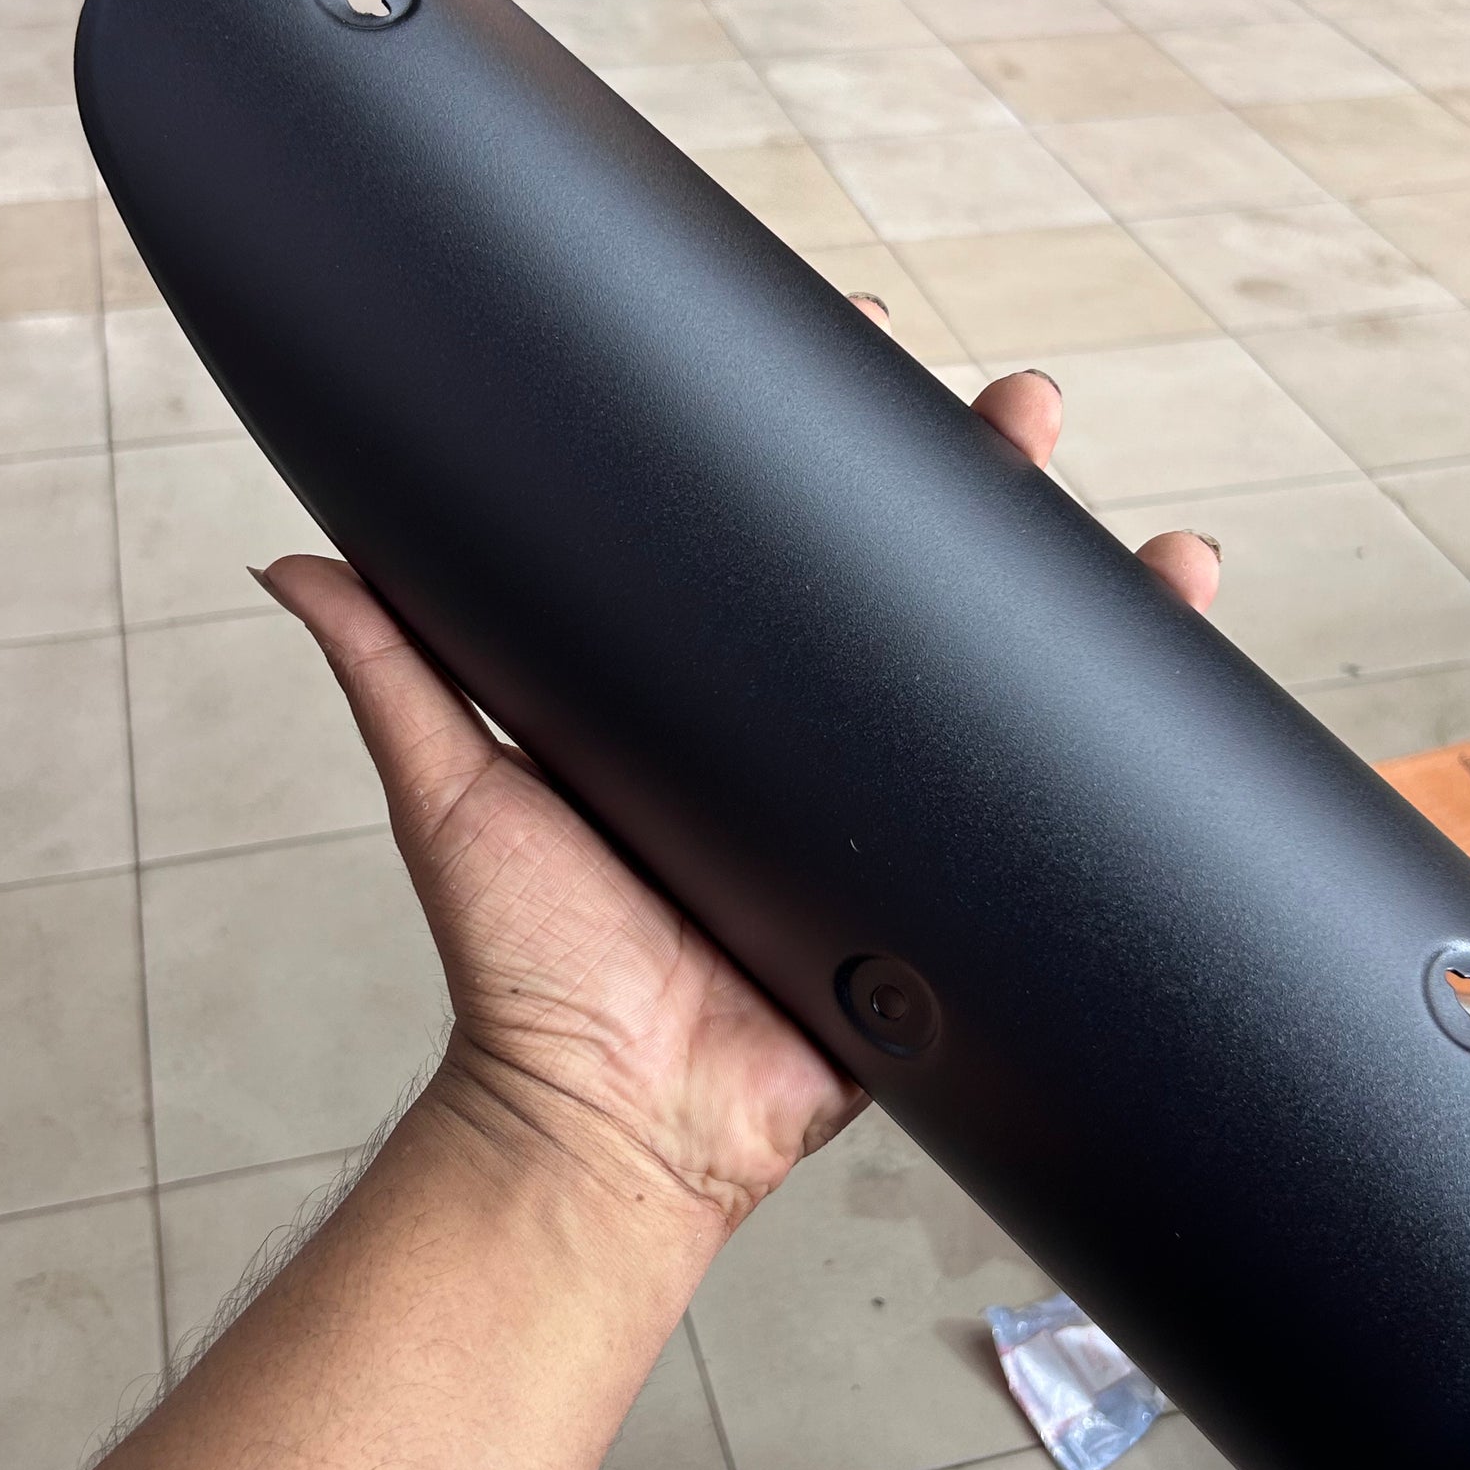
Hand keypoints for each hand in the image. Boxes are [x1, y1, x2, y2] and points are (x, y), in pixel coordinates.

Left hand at [262, 325, 1219, 1235]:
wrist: (610, 1124)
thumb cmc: (529, 970)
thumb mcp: (454, 789)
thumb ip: (392, 670)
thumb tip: (296, 559)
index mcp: (708, 696)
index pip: (786, 536)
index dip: (832, 445)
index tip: (855, 346)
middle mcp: (808, 743)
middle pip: (919, 585)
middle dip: (987, 489)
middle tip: (1021, 415)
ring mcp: (887, 819)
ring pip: (1004, 680)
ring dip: (1082, 590)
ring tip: (1141, 535)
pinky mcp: (948, 902)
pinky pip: (1050, 814)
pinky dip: (1127, 735)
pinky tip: (1173, 651)